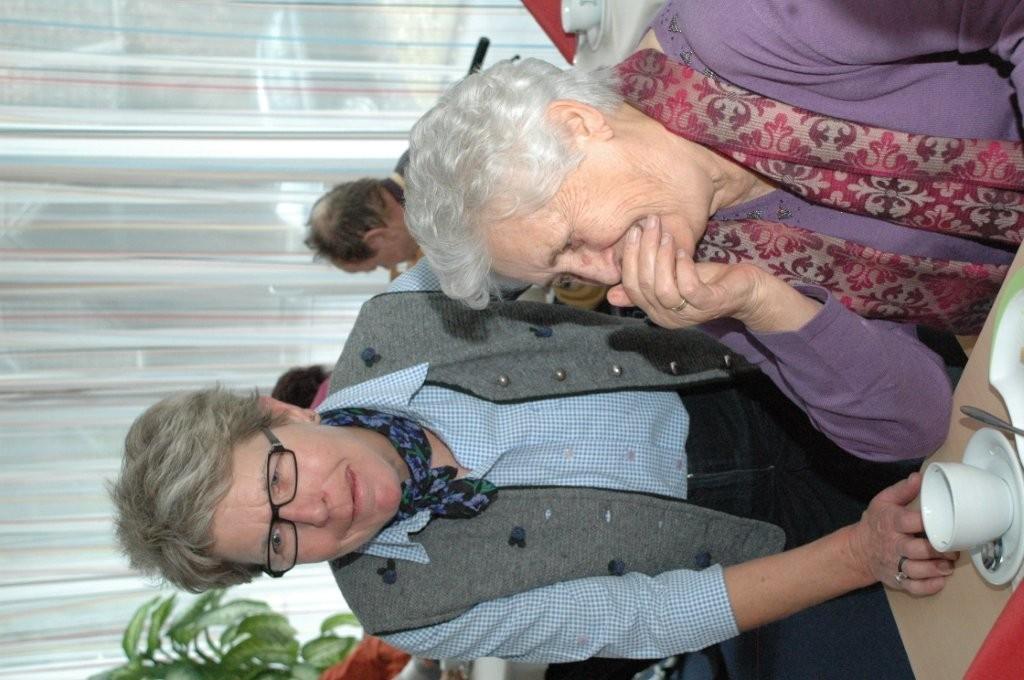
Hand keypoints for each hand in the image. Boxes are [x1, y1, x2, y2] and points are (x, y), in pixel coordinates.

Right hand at [607, 215, 767, 326]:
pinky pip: (688, 287)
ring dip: (662, 256)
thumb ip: (644, 285)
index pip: (631, 287)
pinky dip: (683, 266)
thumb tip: (610, 295)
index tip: (633, 230)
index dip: (629, 258)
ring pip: (663, 288)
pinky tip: (685, 250)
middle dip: (644, 249)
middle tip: (650, 224)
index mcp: (656, 312)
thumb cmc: (707, 282)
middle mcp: (668, 317)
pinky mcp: (709, 304)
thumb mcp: (670, 281)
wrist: (746, 291)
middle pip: (644, 285)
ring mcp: (689, 313)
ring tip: (668, 234)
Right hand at [847, 472, 957, 595]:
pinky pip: (914, 588)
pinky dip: (929, 587)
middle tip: (953, 548)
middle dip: (939, 551)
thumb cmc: (877, 522)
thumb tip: (920, 477)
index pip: (909, 521)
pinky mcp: (897, 580)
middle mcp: (893, 545)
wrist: (859, 549)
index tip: (945, 521)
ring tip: (949, 564)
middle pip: (917, 550)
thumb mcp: (883, 501)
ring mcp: (894, 564)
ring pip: (917, 570)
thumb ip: (902, 490)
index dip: (928, 522)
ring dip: (937, 569)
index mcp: (891, 523)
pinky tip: (940, 580)